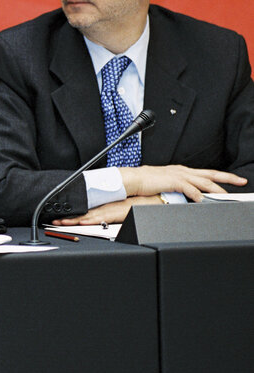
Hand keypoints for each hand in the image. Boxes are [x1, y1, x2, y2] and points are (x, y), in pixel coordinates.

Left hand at [52, 195, 163, 225]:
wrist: (160, 199)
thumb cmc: (145, 205)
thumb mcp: (127, 212)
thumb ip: (115, 216)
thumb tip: (104, 222)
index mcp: (108, 207)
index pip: (88, 212)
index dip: (73, 216)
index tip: (60, 219)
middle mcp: (109, 207)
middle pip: (85, 214)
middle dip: (69, 219)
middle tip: (55, 222)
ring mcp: (113, 210)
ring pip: (91, 216)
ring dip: (76, 220)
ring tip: (62, 223)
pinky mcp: (119, 213)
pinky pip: (103, 217)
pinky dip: (92, 220)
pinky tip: (83, 222)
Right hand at [120, 165, 246, 201]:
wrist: (132, 179)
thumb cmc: (144, 182)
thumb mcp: (163, 184)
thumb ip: (176, 188)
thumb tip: (184, 196)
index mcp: (180, 170)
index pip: (205, 173)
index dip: (220, 176)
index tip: (231, 180)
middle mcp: (182, 170)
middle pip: (210, 174)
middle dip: (227, 178)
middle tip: (241, 181)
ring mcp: (179, 175)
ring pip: (204, 181)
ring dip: (217, 189)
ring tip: (227, 196)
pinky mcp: (174, 181)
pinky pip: (191, 189)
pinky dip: (199, 196)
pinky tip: (204, 201)